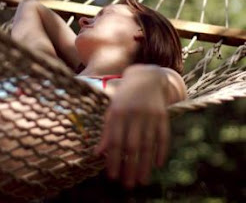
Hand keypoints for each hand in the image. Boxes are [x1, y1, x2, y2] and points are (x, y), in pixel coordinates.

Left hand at [94, 65, 169, 188]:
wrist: (146, 77)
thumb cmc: (125, 97)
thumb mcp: (112, 110)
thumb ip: (107, 131)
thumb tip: (98, 153)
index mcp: (118, 112)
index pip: (115, 141)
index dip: (113, 160)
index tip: (112, 176)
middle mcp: (134, 114)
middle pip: (132, 146)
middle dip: (129, 167)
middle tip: (128, 185)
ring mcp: (150, 114)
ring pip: (148, 144)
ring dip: (145, 164)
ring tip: (142, 180)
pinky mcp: (163, 115)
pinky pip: (163, 136)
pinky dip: (162, 151)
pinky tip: (158, 164)